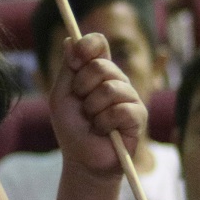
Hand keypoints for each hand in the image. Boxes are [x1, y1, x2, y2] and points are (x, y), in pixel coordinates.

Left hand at [48, 32, 145, 177]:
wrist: (83, 160)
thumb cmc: (72, 128)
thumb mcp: (61, 97)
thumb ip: (67, 70)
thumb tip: (70, 39)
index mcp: (97, 72)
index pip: (99, 43)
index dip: (88, 44)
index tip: (75, 57)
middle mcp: (116, 80)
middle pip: (101, 65)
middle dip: (82, 88)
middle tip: (82, 106)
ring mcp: (129, 96)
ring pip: (110, 89)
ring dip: (93, 110)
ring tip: (93, 122)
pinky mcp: (139, 116)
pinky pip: (120, 110)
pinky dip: (104, 123)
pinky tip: (104, 131)